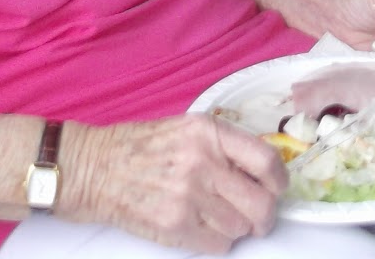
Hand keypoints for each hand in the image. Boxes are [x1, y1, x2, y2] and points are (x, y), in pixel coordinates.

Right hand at [66, 114, 284, 254]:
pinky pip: (218, 245)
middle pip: (261, 203)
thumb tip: (263, 170)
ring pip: (240, 227)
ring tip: (217, 217)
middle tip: (258, 217)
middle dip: (265, 215)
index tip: (277, 187)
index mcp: (209, 133)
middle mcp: (203, 163)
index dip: (280, 180)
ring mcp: (188, 196)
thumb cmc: (142, 147)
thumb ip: (224, 145)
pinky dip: (217, 241)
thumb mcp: (187, 129)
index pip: (266, 160)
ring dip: (236, 227)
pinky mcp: (174, 225)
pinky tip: (202, 228)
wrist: (95, 168)